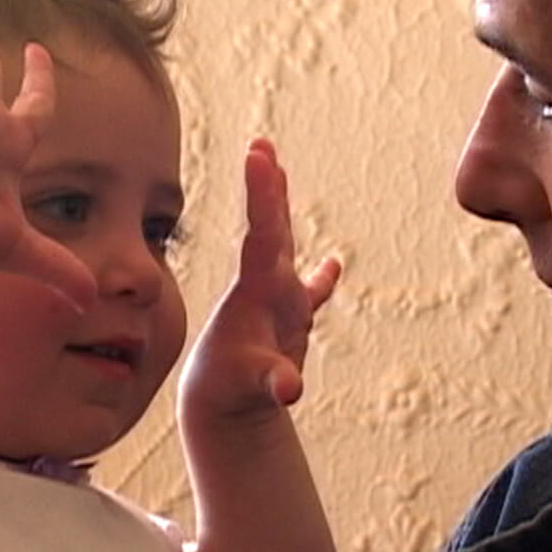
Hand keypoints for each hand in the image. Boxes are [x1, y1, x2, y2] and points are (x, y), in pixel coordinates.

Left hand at [181, 139, 341, 428]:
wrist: (218, 406)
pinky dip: (321, 281)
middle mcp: (264, 287)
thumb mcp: (254, 386)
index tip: (257, 154)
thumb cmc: (231, 391)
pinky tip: (333, 264)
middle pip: (268, 229)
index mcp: (255, 290)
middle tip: (260, 144)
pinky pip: (310, 294)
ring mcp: (276, 303)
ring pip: (281, 248)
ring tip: (279, 173)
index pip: (261, 232)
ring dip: (281, 212)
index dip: (262, 193)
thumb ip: (274, 381)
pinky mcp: (289, 324)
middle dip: (267, 188)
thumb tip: (290, 389)